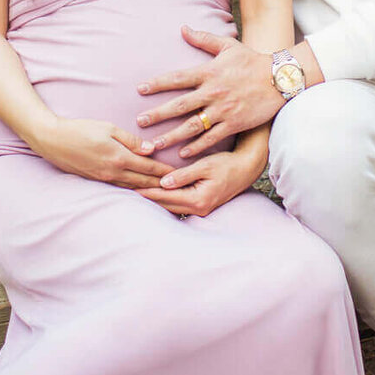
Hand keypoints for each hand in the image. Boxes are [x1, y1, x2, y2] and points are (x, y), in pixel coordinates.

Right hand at [36, 117, 172, 189]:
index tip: (180, 175)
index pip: (149, 168)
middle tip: (179, 190)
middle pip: (144, 182)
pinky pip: (120, 188)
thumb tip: (150, 149)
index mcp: (119, 158)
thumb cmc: (81, 129)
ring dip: (149, 191)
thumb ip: (131, 140)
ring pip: (132, 188)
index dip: (165, 172)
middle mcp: (113, 172)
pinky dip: (134, 190)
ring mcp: (104, 179)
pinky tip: (141, 191)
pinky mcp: (96, 180)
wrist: (52, 140)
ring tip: (164, 194)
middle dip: (162, 186)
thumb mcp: (108, 128)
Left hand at [136, 28, 281, 156]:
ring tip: (154, 145)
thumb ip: (203, 38)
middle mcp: (213, 92)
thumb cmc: (252, 61)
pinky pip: (211, 138)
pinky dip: (196, 147)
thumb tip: (183, 28)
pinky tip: (182, 154)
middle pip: (179, 105)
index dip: (157, 83)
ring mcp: (223, 110)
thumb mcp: (228, 46)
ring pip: (192, 126)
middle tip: (139, 122)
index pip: (177, 78)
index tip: (140, 89)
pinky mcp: (234, 124)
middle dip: (157, 115)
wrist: (280, 79)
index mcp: (209, 72)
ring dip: (171, 136)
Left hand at [140, 148, 262, 217]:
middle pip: (167, 205)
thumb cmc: (228, 164)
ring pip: (172, 206)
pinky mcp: (202, 206)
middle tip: (127, 191)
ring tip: (137, 193)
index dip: (148, 191)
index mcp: (199, 199)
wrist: (247, 168)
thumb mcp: (205, 166)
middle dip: (148, 198)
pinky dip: (166, 199)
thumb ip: (184, 175)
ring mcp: (201, 210)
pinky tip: (156, 194)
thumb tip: (163, 182)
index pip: (167, 196)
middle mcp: (199, 209)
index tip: (131, 187)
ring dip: (156, 200)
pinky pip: (179, 204)